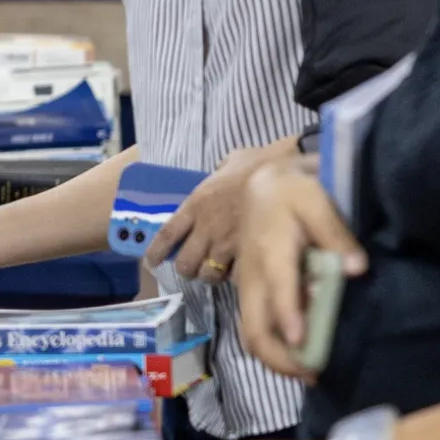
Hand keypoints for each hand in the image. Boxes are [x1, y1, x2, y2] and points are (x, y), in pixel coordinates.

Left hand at [145, 141, 280, 282]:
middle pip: (185, 263)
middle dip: (188, 269)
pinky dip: (237, 278)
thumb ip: (220, 171)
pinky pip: (236, 277)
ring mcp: (228, 243)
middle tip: (194, 267)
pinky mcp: (251, 254)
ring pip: (209, 274)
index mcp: (196, 204)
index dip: (156, 252)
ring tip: (218, 272)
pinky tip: (242, 272)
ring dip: (211, 275)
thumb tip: (221, 170)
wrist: (289, 177)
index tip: (151, 262)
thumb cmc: (261, 164)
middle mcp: (207, 228)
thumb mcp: (231, 161)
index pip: (167, 234)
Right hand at [235, 157, 367, 381]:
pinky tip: (300, 352)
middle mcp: (253, 277)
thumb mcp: (317, 201)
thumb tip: (356, 268)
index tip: (305, 350)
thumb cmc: (294, 192)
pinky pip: (255, 327)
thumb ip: (336, 233)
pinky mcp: (251, 291)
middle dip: (280, 359)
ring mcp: (248, 287)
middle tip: (314, 375)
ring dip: (277, 359)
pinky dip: (275, 347)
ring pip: (251, 334)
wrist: (264, 185)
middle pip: (254, 329)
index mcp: (271, 254)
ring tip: (310, 372)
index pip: (277, 292)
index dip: (290, 321)